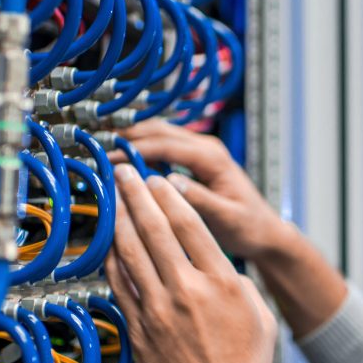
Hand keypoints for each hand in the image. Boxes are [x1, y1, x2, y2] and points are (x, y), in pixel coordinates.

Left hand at [105, 165, 278, 362]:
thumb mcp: (258, 315)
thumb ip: (236, 282)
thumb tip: (217, 268)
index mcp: (223, 281)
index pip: (191, 224)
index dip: (169, 196)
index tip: (157, 180)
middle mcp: (189, 290)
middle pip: (156, 229)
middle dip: (136, 194)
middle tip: (124, 173)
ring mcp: (160, 310)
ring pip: (131, 252)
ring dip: (119, 219)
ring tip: (111, 198)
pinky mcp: (140, 331)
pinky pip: (119, 286)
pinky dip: (111, 259)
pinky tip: (107, 243)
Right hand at [114, 120, 288, 260]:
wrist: (265, 231)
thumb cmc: (250, 226)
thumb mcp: (227, 218)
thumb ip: (201, 200)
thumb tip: (170, 184)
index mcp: (213, 158)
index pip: (166, 145)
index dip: (135, 149)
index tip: (110, 159)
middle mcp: (207, 148)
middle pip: (159, 131)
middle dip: (128, 137)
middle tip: (98, 149)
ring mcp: (201, 152)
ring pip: (160, 135)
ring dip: (132, 139)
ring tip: (104, 151)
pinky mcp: (195, 161)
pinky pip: (164, 148)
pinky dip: (143, 149)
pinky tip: (125, 162)